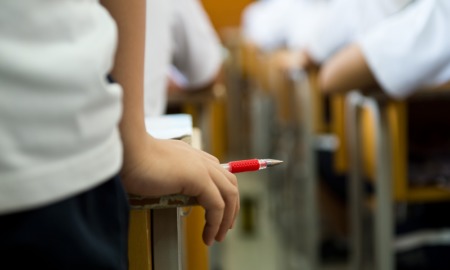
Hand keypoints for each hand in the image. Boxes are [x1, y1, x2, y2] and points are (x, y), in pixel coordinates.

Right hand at [120, 135, 238, 245]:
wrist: (128, 150)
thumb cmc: (133, 160)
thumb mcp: (155, 168)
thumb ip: (167, 177)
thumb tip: (167, 190)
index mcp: (192, 155)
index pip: (218, 173)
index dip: (223, 193)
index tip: (219, 212)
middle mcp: (201, 159)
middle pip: (230, 182)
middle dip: (232, 207)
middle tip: (225, 227)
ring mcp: (202, 167)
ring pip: (229, 194)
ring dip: (227, 219)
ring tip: (217, 237)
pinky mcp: (200, 178)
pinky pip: (217, 205)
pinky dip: (216, 223)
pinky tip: (208, 235)